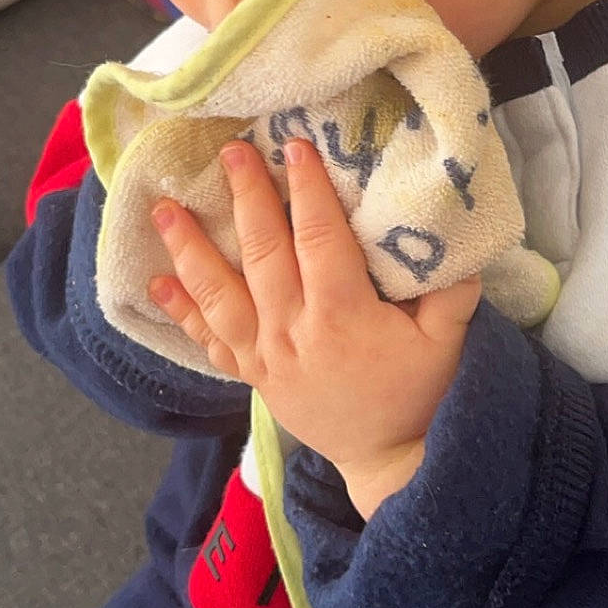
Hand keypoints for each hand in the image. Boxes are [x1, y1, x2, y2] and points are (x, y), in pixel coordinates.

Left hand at [149, 138, 480, 517]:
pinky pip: (210, 340)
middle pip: (263, 255)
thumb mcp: (449, 342)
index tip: (294, 147)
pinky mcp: (254, 375)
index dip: (307, 191)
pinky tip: (156, 282)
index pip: (320, 240)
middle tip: (228, 153)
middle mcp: (294, 332)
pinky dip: (182, 311)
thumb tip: (451, 239)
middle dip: (246, 199)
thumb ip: (451, 290)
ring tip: (164, 209)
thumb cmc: (420, 394)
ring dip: (190, 249)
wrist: (389, 460)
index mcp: (342, 316)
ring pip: (220, 295)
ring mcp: (267, 356)